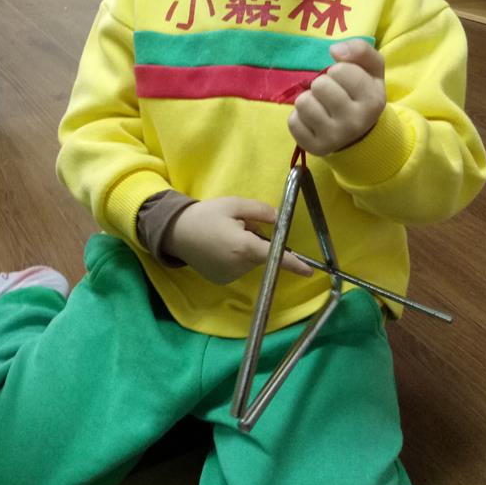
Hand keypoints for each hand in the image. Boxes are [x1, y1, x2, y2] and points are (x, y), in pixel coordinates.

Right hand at [161, 197, 312, 285]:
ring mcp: (230, 275)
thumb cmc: (206, 215)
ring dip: (246, 248)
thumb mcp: (234, 204)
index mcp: (243, 246)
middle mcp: (239, 265)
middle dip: (257, 239)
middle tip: (238, 225)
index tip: (310, 271)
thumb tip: (279, 220)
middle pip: (262, 253)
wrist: (175, 232)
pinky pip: (239, 267)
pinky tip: (219, 247)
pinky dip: (236, 257)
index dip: (294, 263)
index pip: (274, 256)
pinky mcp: (222, 280)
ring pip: (250, 260)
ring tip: (225, 235)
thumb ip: (259, 211)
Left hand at [288, 39, 385, 156]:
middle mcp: (356, 122)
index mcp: (373, 101)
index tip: (344, 80)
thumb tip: (334, 50)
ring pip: (303, 103)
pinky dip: (299, 118)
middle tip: (331, 94)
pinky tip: (313, 121)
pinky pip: (293, 122)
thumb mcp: (372, 70)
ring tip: (321, 106)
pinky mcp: (316, 148)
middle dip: (322, 84)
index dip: (338, 70)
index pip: (340, 70)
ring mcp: (335, 137)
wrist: (360, 135)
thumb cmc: (362, 94)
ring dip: (309, 99)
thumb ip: (360, 50)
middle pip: (319, 85)